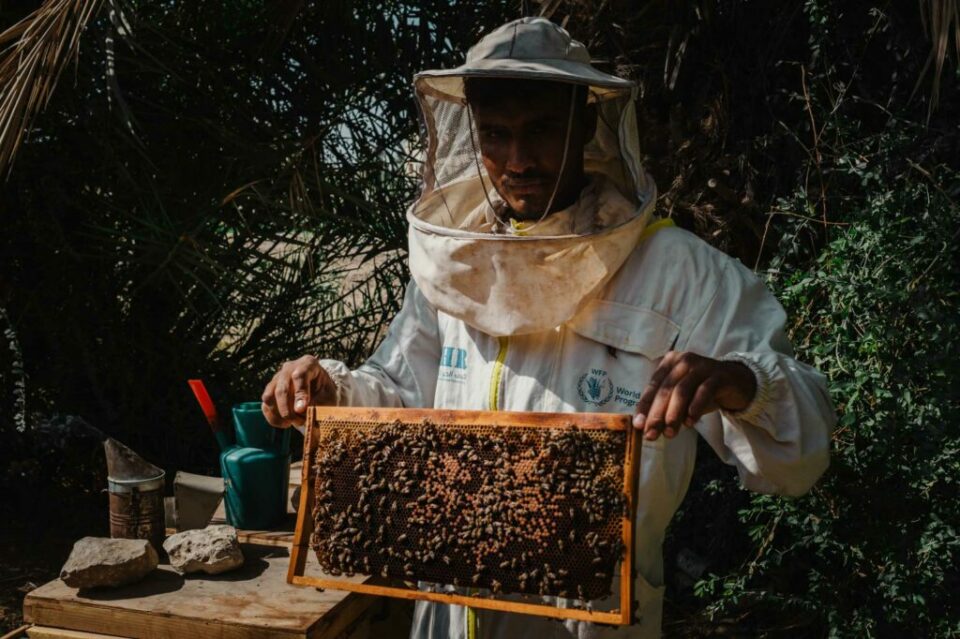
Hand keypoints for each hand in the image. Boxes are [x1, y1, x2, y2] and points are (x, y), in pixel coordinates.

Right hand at [261, 355, 336, 427]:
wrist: (319, 391)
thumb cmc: (325, 393)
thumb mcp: (328, 397)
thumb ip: (318, 405)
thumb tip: (303, 415)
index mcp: (308, 364)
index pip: (300, 375)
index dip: (300, 393)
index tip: (301, 409)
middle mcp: (290, 368)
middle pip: (282, 389)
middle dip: (289, 410)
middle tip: (300, 422)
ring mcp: (277, 378)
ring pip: (270, 396)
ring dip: (280, 414)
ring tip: (295, 422)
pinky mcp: (270, 390)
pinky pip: (265, 405)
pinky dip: (274, 418)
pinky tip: (285, 423)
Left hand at [634, 351, 756, 440]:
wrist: (736, 382)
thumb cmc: (702, 391)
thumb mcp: (682, 398)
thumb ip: (667, 409)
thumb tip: (648, 428)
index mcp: (670, 362)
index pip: (653, 385)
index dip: (645, 406)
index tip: (638, 425)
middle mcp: (684, 360)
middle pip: (666, 389)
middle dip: (657, 414)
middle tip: (651, 434)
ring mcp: (702, 365)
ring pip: (682, 390)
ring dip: (674, 414)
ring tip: (670, 433)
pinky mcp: (718, 375)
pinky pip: (704, 391)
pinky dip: (695, 408)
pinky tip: (690, 423)